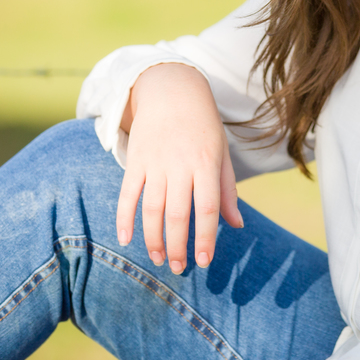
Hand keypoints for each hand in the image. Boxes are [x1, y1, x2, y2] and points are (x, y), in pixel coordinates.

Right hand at [115, 63, 243, 272]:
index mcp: (207, 164)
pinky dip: (124, 218)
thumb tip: (236, 225)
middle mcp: (181, 165)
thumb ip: (226, 190)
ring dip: (153, 238)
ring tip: (157, 259)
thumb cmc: (203, 126)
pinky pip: (127, 194)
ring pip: (152, 209)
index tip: (203, 261)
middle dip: (177, 246)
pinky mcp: (136, 160)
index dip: (205, 237)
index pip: (207, 208)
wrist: (173, 91)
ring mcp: (156, 163)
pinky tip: (125, 239)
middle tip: (178, 268)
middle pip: (177, 214)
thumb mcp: (221, 153)